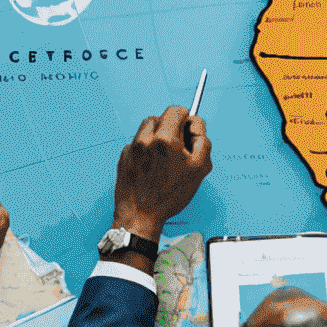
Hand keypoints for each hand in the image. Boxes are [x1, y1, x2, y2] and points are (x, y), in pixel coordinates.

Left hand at [112, 106, 212, 241]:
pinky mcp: (124, 156)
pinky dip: (145, 150)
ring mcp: (132, 147)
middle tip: (176, 147)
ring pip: (147, 129)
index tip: (187, 130)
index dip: (186, 118)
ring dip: (156, 136)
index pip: (176, 110)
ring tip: (162, 158)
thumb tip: (196, 128)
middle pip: (160, 117)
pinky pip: (137, 143)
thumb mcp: (199, 170)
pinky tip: (151, 167)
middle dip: (171, 128)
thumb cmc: (169, 196)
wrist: (140, 216)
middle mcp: (146, 139)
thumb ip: (203, 142)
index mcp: (165, 139)